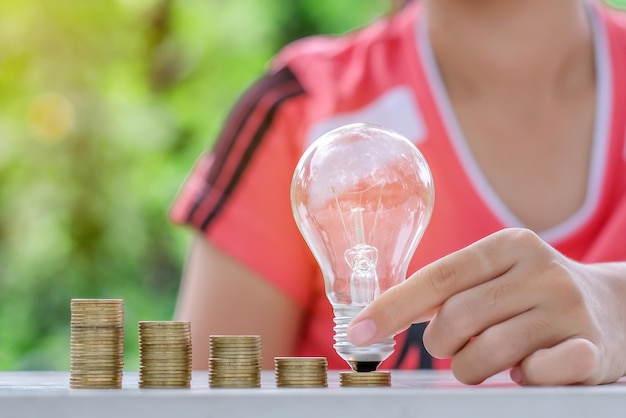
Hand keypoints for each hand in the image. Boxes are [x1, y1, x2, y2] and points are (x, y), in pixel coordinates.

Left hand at [346, 228, 625, 384]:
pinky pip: (533, 375)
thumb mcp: (498, 274)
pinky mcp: (592, 349)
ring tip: (486, 360)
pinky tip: (530, 366)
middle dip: (441, 343)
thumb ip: (450, 289)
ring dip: (472, 368)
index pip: (438, 277)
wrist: (615, 307)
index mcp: (509, 245)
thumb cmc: (533, 293)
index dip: (393, 308)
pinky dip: (520, 378)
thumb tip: (381, 318)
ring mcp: (569, 308)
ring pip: (486, 353)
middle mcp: (541, 270)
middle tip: (451, 346)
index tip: (359, 333)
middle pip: (457, 317)